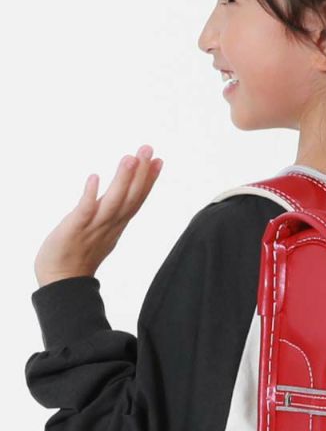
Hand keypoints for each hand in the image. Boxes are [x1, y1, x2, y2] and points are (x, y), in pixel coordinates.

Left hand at [34, 144, 163, 287]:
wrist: (61, 281)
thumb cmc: (77, 257)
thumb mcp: (99, 231)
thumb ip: (108, 213)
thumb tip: (118, 197)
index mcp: (116, 225)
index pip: (136, 200)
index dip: (148, 180)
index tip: (159, 160)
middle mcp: (110, 224)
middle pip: (130, 197)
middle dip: (141, 173)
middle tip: (148, 149)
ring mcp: (93, 227)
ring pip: (113, 202)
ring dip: (123, 180)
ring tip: (130, 157)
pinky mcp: (75, 229)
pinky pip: (85, 210)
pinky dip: (91, 195)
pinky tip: (94, 177)